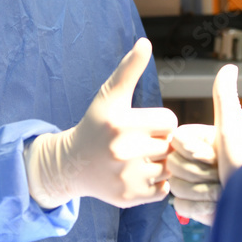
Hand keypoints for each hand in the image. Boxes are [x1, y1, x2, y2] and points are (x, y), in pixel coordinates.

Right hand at [24, 38, 177, 208]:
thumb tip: (145, 42)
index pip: (170, 121)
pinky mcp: (129, 198)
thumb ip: (129, 69)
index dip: (160, 121)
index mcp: (120, 123)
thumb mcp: (109, 96)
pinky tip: (138, 175)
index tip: (144, 124)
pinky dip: (156, 184)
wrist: (71, 165)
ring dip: (160, 163)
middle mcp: (122, 151)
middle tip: (140, 142)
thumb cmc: (96, 125)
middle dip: (160, 142)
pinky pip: (163, 189)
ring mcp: (126, 177)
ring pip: (169, 167)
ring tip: (140, 158)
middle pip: (170, 144)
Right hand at [167, 65, 241, 224]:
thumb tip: (229, 66)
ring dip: (201, 191)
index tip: (215, 154)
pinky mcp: (195, 207)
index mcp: (204, 140)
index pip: (175, 141)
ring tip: (222, 189)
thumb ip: (224, 97)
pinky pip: (181, 206)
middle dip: (198, 172)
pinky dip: (200, 207)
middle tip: (220, 173)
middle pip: (173, 164)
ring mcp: (196, 184)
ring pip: (176, 186)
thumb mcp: (232, 128)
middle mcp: (199, 161)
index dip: (193, 151)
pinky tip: (217, 204)